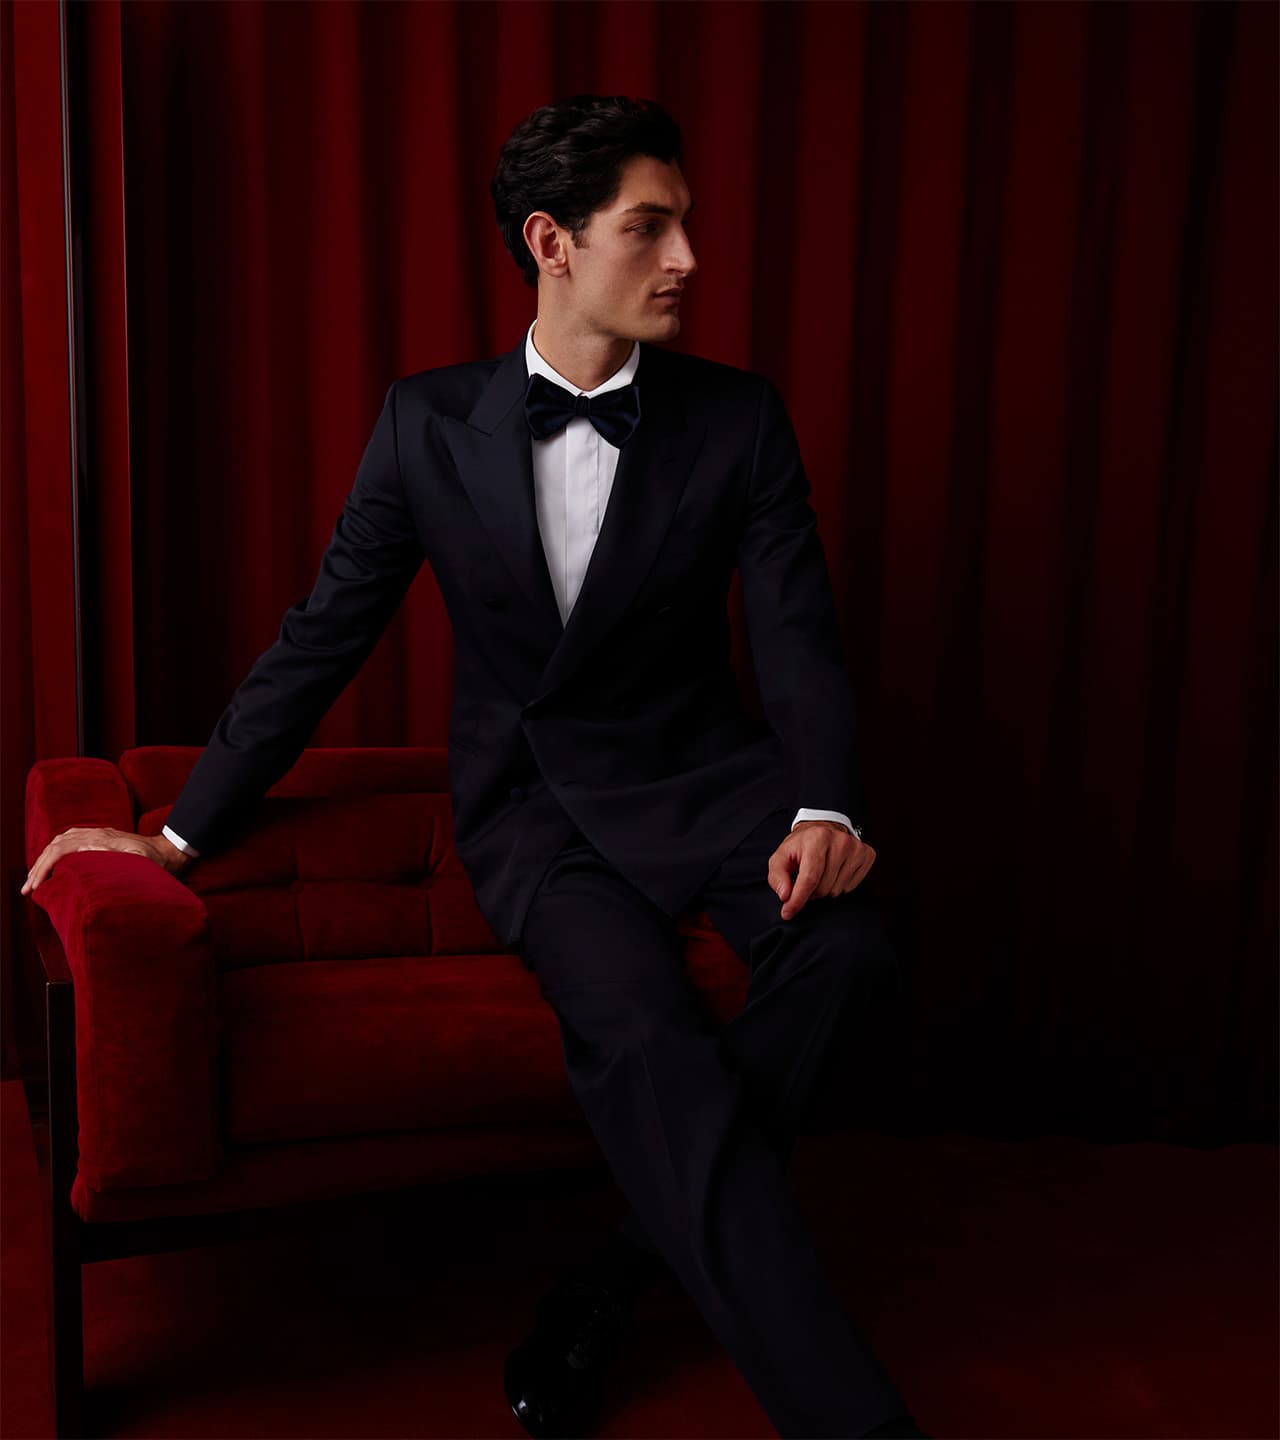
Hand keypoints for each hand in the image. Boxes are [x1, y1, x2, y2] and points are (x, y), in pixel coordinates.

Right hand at [21, 828, 190, 894]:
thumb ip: (122, 859)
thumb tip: (96, 857)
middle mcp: (97, 835)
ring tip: (34, 878)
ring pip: (61, 841)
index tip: (35, 887)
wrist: (172, 850)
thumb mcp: (142, 862)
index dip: (45, 868)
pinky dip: (56, 850)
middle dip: (38, 867)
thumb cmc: (159, 861)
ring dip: (44, 858)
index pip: (62, 850)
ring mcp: (99, 834)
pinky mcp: (102, 838)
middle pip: (56, 845)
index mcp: (102, 841)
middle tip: (27, 889)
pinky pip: (71, 839)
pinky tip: (52, 861)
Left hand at [767, 820, 874, 920]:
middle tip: (807, 880)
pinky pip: (850, 888)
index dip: (797, 899)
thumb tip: (785, 895)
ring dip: (825, 889)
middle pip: (823, 888)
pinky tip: (834, 872)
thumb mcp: (781, 857)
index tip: (788, 913)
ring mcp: (856, 848)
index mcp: (817, 838)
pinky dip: (839, 886)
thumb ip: (777, 877)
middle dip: (811, 892)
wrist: (823, 829)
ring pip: (836, 891)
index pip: (809, 878)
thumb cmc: (801, 847)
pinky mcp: (867, 855)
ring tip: (820, 875)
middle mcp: (840, 841)